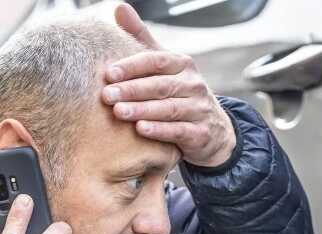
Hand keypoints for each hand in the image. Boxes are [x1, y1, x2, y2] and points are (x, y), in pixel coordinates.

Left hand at [103, 3, 236, 167]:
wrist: (213, 130)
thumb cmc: (179, 93)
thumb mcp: (164, 65)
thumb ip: (142, 38)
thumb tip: (120, 7)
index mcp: (182, 64)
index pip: (156, 61)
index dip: (133, 66)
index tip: (109, 73)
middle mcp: (193, 84)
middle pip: (160, 85)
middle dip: (132, 90)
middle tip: (107, 95)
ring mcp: (199, 109)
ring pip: (169, 108)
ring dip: (143, 110)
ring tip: (119, 112)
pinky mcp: (200, 134)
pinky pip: (179, 131)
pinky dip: (160, 130)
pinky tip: (141, 129)